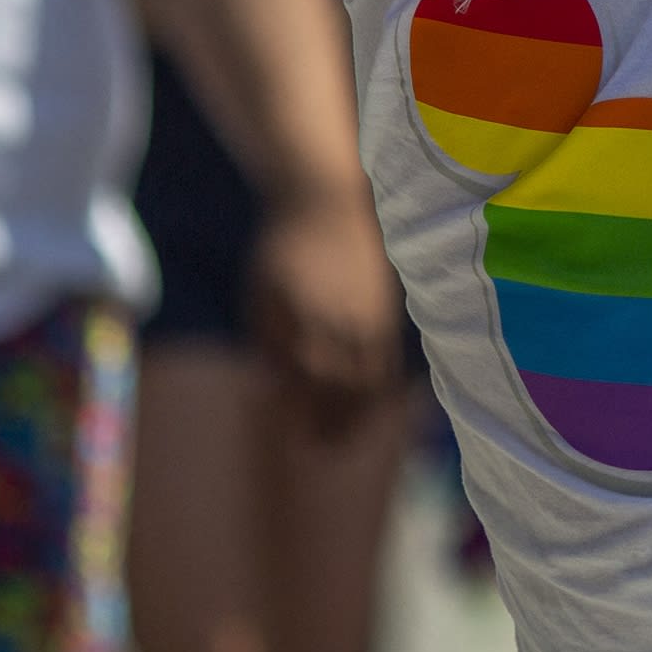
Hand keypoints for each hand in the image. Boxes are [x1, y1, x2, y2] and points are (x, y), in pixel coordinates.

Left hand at [244, 184, 403, 426]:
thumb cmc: (284, 248)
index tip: (295, 439)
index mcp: (307, 320)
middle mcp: (344, 323)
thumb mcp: (261, 293)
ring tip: (347, 438)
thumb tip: (269, 388)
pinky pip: (389, 361)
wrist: (330, 201)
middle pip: (343, 390)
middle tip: (321, 449)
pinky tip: (370, 404)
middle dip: (333, 424)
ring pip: (371, 380)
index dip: (302, 416)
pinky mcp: (390, 311)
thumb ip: (267, 342)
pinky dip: (380, 389)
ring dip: (359, 414)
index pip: (307, 385)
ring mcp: (372, 318)